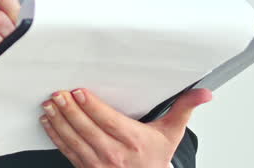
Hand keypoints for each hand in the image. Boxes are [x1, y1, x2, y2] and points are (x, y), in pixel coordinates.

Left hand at [39, 87, 211, 167]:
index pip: (108, 121)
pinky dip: (56, 137)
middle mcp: (114, 154)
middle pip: (87, 130)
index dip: (91, 107)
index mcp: (134, 141)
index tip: (78, 92)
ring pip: (74, 141)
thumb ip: (185, 108)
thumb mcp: (172, 133)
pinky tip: (49, 123)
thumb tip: (204, 93)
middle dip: (70, 111)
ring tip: (50, 106)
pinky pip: (68, 152)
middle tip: (58, 94)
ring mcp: (98, 164)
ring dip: (59, 123)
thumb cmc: (156, 159)